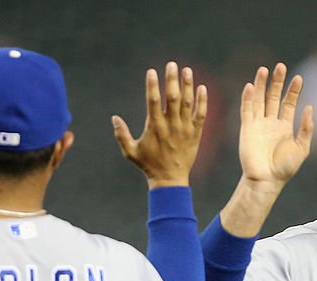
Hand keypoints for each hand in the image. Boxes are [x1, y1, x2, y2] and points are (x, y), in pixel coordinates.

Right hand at [112, 61, 206, 187]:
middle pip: (172, 98)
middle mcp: (171, 125)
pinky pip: (201, 115)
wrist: (170, 180)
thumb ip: (121, 135)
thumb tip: (114, 118)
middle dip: (172, 80)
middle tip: (172, 64)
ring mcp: (185, 129)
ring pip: (188, 103)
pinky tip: (202, 88)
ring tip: (187, 70)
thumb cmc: (148, 165)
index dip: (152, 85)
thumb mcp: (131, 152)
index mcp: (155, 127)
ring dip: (188, 86)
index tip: (152, 71)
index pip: (153, 101)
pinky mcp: (195, 134)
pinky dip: (202, 101)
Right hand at [238, 63, 313, 192]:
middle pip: (273, 97)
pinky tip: (251, 86)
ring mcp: (257, 125)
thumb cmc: (285, 168)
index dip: (293, 90)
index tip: (298, 78)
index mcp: (284, 127)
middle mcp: (270, 123)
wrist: (267, 180)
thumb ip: (306, 128)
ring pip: (259, 100)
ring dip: (261, 85)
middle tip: (280, 66)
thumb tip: (309, 108)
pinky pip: (247, 110)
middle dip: (277, 82)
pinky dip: (248, 98)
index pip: (288, 103)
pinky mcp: (246, 128)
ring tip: (264, 69)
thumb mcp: (302, 148)